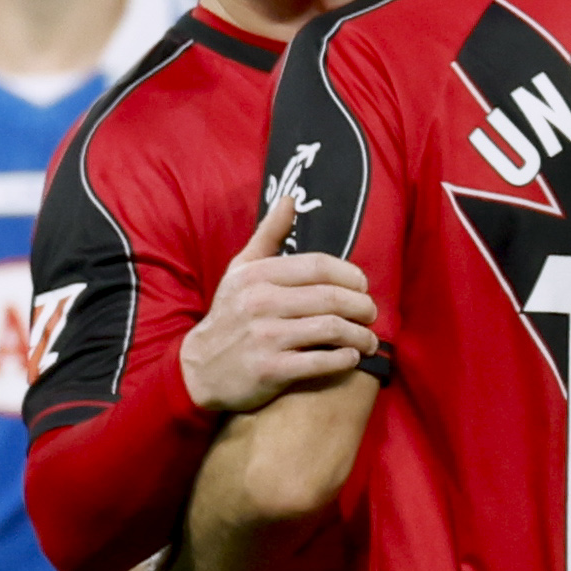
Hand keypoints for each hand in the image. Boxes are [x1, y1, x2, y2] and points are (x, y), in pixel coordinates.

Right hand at [181, 180, 378, 414]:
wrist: (198, 370)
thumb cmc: (230, 315)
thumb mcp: (241, 271)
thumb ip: (269, 235)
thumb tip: (290, 198)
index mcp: (257, 275)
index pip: (319, 266)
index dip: (350, 275)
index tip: (363, 286)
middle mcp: (259, 303)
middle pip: (330, 298)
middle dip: (362, 306)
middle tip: (372, 314)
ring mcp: (264, 338)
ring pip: (330, 329)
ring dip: (360, 335)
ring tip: (370, 339)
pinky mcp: (269, 371)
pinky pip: (320, 362)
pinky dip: (344, 359)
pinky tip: (351, 357)